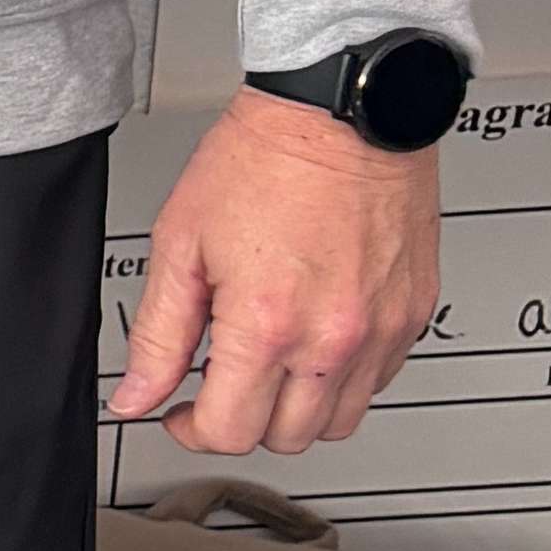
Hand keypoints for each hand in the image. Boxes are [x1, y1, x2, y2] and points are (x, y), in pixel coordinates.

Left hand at [110, 85, 442, 456]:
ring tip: (270, 361)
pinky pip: (379, 380)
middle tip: (221, 381)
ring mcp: (382, 330)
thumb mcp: (181, 244)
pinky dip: (345, 378)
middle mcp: (333, 338)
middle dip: (244, 420)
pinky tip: (314, 338)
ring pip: (340, 421)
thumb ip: (158, 335)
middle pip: (288, 438)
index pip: (230, 432)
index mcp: (268, 325)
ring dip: (298, 408)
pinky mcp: (413, 313)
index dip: (192, 429)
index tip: (181, 410)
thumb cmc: (264, 160)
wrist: (339, 112)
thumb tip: (137, 395)